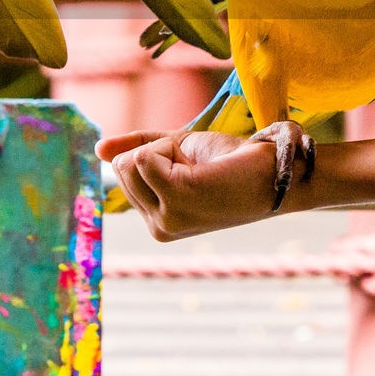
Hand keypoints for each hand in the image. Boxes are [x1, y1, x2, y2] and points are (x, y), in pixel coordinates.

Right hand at [96, 130, 282, 239]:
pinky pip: (143, 156)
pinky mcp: (176, 199)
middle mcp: (158, 228)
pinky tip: (197, 166)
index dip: (155, 156)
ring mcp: (165, 219)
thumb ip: (138, 148)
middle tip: (198, 167)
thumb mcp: (178, 151)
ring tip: (200, 168)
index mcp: (158, 222)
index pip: (123, 173)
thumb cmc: (234, 162)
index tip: (192, 169)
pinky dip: (168, 147)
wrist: (277, 171)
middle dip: (157, 152)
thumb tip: (97, 148)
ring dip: (164, 149)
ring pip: (128, 162)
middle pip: (121, 167)